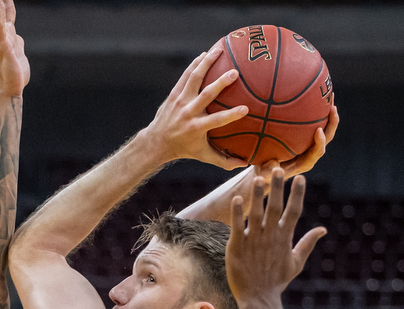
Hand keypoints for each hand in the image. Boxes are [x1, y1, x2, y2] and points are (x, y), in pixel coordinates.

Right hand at [0, 0, 28, 97]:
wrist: (10, 88)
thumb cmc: (14, 73)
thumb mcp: (18, 52)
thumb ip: (16, 41)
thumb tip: (15, 35)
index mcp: (7, 35)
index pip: (7, 12)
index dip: (6, 0)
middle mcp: (2, 35)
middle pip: (2, 10)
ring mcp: (2, 40)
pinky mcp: (4, 47)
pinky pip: (0, 29)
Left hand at [140, 47, 250, 169]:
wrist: (158, 140)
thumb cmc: (185, 149)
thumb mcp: (204, 155)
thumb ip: (225, 160)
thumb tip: (246, 163)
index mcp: (197, 127)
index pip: (216, 121)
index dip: (230, 115)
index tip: (245, 108)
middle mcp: (188, 112)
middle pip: (206, 95)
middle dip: (220, 84)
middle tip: (235, 73)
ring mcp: (180, 101)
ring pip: (194, 78)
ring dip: (206, 63)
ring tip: (219, 50)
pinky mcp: (175, 93)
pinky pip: (186, 76)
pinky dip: (195, 64)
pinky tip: (206, 53)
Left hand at [225, 169, 326, 300]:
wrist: (258, 299)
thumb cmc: (276, 281)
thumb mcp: (296, 262)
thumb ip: (308, 243)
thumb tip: (322, 229)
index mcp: (285, 238)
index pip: (294, 212)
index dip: (297, 194)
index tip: (300, 177)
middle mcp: (270, 237)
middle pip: (275, 208)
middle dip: (278, 188)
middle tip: (278, 169)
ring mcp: (254, 241)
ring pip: (256, 214)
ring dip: (258, 196)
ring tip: (259, 178)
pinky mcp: (237, 247)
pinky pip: (237, 227)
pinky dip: (238, 213)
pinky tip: (237, 199)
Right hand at [256, 105, 339, 184]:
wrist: (270, 171)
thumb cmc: (268, 172)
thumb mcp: (265, 173)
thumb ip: (269, 171)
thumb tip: (273, 165)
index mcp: (305, 162)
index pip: (317, 152)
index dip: (320, 142)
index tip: (318, 131)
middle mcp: (311, 152)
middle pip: (327, 137)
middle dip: (332, 123)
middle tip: (332, 107)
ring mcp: (310, 144)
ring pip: (325, 128)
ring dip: (329, 114)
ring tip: (329, 96)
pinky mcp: (307, 138)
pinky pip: (316, 123)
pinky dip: (318, 111)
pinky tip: (315, 97)